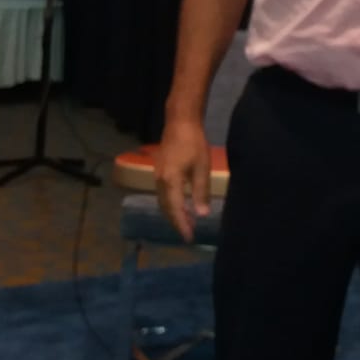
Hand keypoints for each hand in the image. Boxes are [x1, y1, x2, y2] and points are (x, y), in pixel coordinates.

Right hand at [153, 117, 211, 242]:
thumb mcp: (201, 167)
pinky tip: (180, 204)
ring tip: (186, 222)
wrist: (179, 122)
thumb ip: (201, 192)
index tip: (189, 238)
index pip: (176, 210)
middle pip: (166, 208)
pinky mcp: (159, 171)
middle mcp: (160, 181)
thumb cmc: (194, 143)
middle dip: (177, 222)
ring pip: (163, 201)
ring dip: (173, 214)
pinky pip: (163, 193)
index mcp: (170, 181)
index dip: (182, 225)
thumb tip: (202, 214)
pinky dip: (170, 203)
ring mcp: (157, 176)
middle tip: (188, 233)